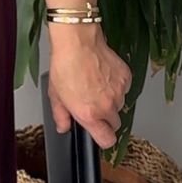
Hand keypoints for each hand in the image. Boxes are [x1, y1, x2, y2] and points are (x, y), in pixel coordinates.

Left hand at [46, 28, 132, 149]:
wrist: (78, 42)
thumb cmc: (65, 65)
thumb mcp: (55, 95)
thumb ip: (61, 116)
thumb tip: (63, 127)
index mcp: (89, 115)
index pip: (107, 140)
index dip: (103, 138)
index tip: (99, 132)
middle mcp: (107, 106)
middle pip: (115, 123)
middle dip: (106, 118)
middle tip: (94, 104)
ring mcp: (119, 92)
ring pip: (120, 105)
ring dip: (111, 100)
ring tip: (96, 86)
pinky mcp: (126, 78)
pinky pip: (124, 88)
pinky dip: (116, 85)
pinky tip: (103, 75)